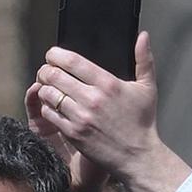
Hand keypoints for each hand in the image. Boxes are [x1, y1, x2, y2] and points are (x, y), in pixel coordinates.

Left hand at [31, 31, 190, 191]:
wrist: (136, 155)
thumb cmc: (142, 122)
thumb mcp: (147, 88)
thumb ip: (144, 59)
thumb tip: (143, 36)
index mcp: (107, 83)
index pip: (73, 62)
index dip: (56, 55)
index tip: (51, 54)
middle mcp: (91, 98)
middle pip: (55, 76)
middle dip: (45, 70)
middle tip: (45, 71)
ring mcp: (80, 117)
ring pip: (49, 95)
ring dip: (44, 89)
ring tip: (46, 87)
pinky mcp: (72, 133)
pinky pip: (50, 114)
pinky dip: (46, 107)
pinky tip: (51, 106)